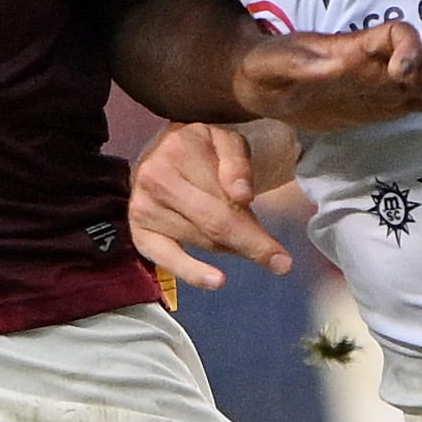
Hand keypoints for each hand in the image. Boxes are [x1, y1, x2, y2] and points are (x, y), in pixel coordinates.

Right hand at [130, 123, 299, 290]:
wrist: (163, 154)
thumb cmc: (200, 149)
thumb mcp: (226, 141)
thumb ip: (237, 162)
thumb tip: (242, 195)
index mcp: (177, 150)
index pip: (224, 197)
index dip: (255, 227)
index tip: (281, 253)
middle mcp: (155, 179)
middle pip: (213, 223)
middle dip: (250, 245)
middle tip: (280, 264)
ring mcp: (143, 208)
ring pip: (201, 240)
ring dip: (229, 247)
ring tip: (243, 241)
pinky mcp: (140, 233)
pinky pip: (166, 259)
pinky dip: (191, 272)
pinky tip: (216, 280)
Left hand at [228, 18, 421, 134]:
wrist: (263, 84)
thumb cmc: (266, 66)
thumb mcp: (275, 63)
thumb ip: (303, 64)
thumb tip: (339, 65)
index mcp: (355, 46)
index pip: (391, 35)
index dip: (405, 48)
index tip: (404, 71)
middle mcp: (378, 62)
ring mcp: (385, 84)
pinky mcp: (385, 105)